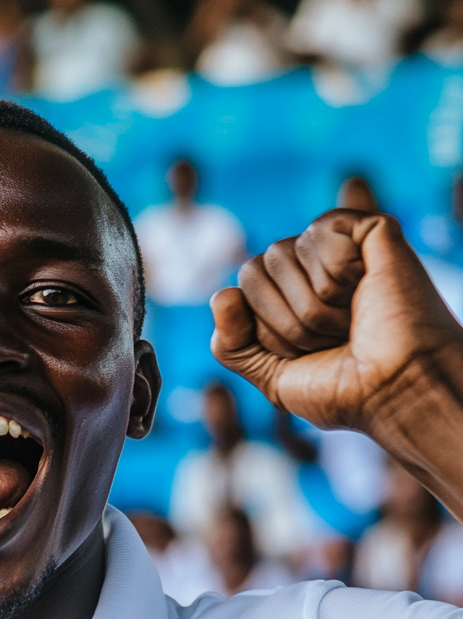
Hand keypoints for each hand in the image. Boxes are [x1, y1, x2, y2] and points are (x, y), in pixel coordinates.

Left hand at [211, 209, 462, 438]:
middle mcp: (305, 269)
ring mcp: (336, 247)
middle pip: (252, 270)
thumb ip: (232, 345)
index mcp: (282, 298)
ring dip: (313, 304)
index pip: (237, 291)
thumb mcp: (270, 377)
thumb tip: (222, 295)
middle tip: (330, 338)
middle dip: (285, 320)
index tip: (303, 355)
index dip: (263, 329)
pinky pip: (318, 232)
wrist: (397, 389)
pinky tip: (367, 286)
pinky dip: (338, 272)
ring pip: (279, 254)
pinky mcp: (367, 229)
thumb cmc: (343, 389)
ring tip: (352, 320)